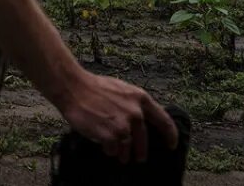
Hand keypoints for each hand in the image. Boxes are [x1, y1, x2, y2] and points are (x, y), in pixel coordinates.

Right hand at [58, 71, 177, 162]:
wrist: (72, 87)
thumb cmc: (93, 87)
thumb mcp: (121, 89)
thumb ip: (133, 103)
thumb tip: (141, 119)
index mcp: (140, 99)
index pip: (164, 121)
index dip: (170, 135)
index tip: (171, 145)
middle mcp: (136, 113)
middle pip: (144, 139)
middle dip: (141, 151)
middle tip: (138, 158)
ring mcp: (123, 125)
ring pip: (128, 147)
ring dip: (123, 154)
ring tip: (118, 155)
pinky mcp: (111, 135)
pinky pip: (113, 150)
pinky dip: (109, 150)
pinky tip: (104, 146)